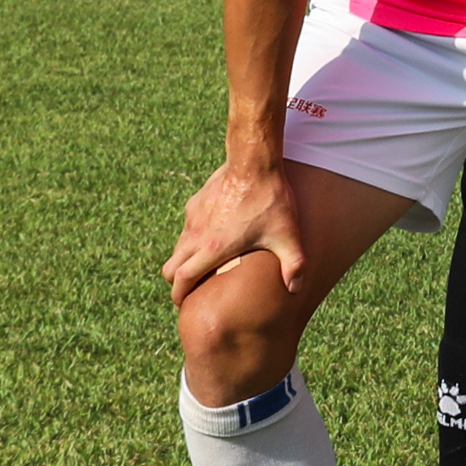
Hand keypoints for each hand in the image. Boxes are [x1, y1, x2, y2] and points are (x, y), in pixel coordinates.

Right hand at [163, 159, 302, 302]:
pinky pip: (187, 227)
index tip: (183, 304)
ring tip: (202, 265)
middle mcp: (197, 235)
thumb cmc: (271, 200)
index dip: (179, 295)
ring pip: (177, 247)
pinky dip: (192, 237)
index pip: (182, 279)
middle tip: (189, 289)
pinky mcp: (195, 203)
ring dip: (184, 259)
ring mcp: (194, 217)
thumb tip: (295, 288)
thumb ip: (294, 264)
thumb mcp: (287, 235)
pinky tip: (213, 235)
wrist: (254, 162)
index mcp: (213, 248)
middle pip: (170, 267)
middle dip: (176, 282)